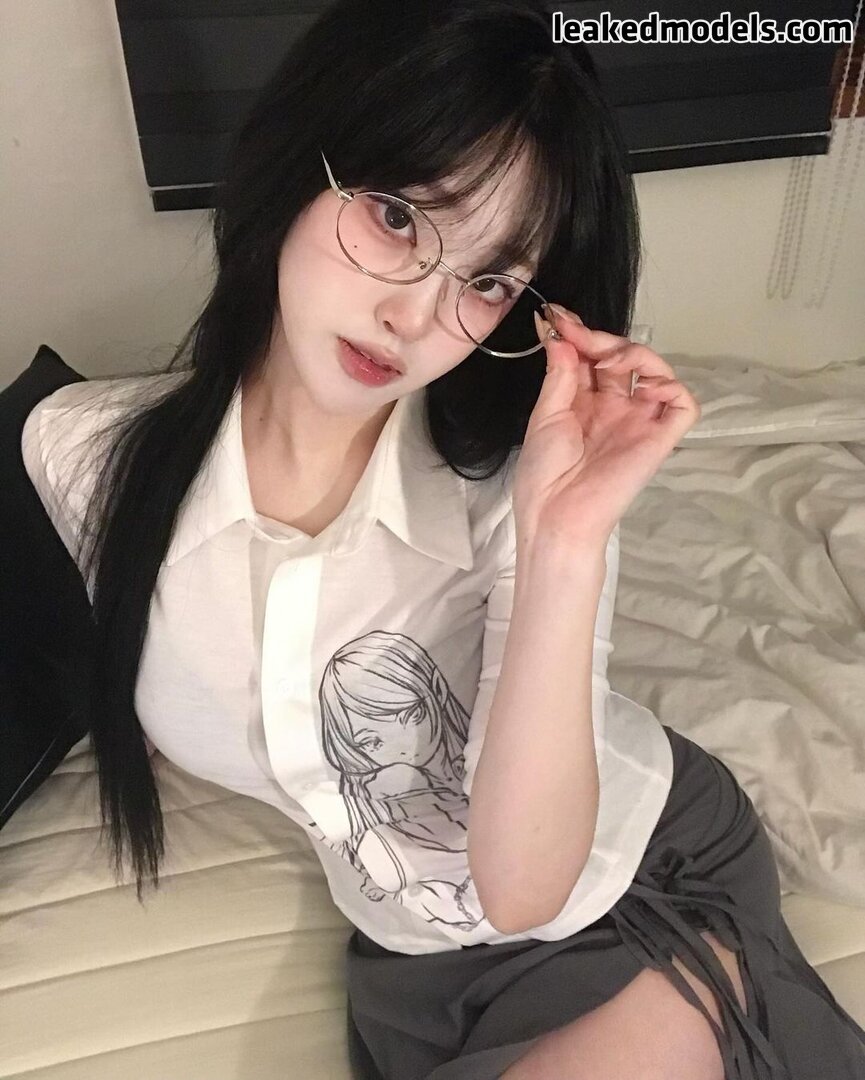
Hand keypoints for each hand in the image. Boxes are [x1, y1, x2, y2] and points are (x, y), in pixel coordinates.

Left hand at [512, 304, 700, 549]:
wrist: (555, 514)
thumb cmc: (544, 473)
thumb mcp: (545, 414)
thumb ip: (559, 373)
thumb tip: (561, 333)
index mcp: (584, 403)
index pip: (592, 358)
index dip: (580, 334)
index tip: (559, 316)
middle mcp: (614, 408)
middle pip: (623, 359)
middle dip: (601, 339)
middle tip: (579, 334)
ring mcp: (639, 422)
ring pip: (657, 372)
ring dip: (636, 353)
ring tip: (609, 360)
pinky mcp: (660, 439)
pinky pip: (683, 406)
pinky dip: (673, 387)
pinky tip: (644, 384)